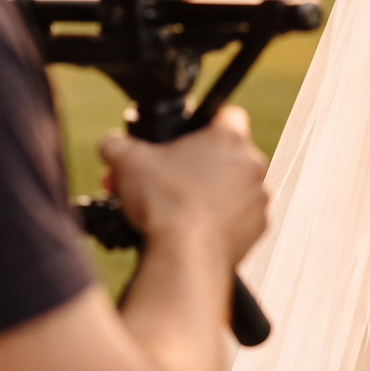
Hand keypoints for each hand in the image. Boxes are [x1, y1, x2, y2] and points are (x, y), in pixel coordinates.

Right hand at [99, 106, 268, 270]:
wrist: (186, 255)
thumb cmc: (165, 205)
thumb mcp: (127, 162)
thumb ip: (116, 144)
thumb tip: (111, 144)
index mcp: (229, 139)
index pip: (227, 115)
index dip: (206, 123)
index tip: (190, 137)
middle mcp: (251, 165)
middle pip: (226, 155)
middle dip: (199, 164)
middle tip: (171, 177)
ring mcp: (258, 197)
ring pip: (235, 187)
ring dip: (213, 192)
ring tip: (180, 204)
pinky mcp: (258, 227)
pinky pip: (240, 217)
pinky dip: (222, 220)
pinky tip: (196, 225)